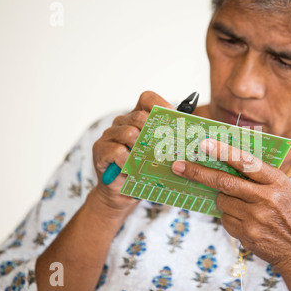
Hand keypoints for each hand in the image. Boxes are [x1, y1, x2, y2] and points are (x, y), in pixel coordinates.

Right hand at [92, 91, 173, 214]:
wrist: (121, 191)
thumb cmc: (142, 169)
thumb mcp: (158, 152)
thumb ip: (168, 140)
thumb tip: (190, 134)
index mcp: (137, 118)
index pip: (147, 99)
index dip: (161, 105)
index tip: (173, 118)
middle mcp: (122, 122)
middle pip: (139, 116)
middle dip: (155, 131)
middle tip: (164, 146)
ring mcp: (109, 135)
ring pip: (128, 132)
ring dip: (142, 147)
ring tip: (148, 159)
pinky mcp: (100, 150)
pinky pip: (117, 150)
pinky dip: (128, 160)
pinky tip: (132, 168)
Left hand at [171, 138, 290, 270]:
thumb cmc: (290, 214)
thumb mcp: (284, 189)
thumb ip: (259, 176)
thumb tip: (225, 163)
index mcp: (276, 181)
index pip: (245, 162)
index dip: (223, 151)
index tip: (203, 144)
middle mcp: (265, 198)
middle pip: (224, 182)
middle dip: (198, 173)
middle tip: (178, 166)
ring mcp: (255, 218)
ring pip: (222, 201)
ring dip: (223, 200)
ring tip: (243, 206)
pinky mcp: (246, 234)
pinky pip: (225, 219)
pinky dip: (229, 217)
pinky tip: (247, 221)